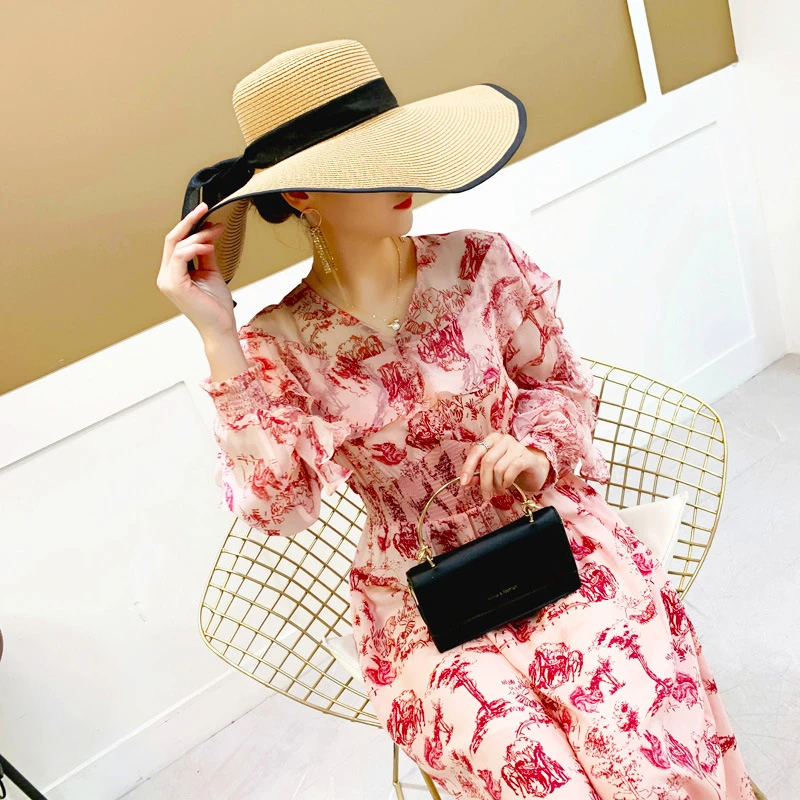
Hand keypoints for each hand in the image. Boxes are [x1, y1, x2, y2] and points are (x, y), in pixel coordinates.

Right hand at [156, 201, 236, 341]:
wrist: (220, 327)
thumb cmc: (216, 305)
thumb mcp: (211, 273)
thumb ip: (205, 254)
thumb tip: (207, 234)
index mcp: (173, 272)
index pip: (176, 242)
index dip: (190, 225)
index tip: (206, 213)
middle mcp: (166, 275)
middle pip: (172, 239)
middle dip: (190, 222)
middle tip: (205, 208)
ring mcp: (168, 280)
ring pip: (177, 245)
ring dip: (198, 235)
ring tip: (215, 232)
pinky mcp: (175, 285)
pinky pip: (180, 256)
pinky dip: (195, 247)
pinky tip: (208, 245)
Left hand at [459, 430, 552, 500]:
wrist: (534, 472)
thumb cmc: (510, 470)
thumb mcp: (492, 472)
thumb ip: (478, 474)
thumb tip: (466, 481)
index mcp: (492, 439)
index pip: (476, 451)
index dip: (468, 467)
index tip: (463, 482)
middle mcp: (504, 439)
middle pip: (487, 461)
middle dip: (484, 482)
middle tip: (486, 495)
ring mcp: (517, 446)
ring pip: (499, 468)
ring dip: (497, 484)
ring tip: (499, 491)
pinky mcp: (528, 457)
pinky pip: (512, 469)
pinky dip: (507, 481)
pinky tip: (507, 486)